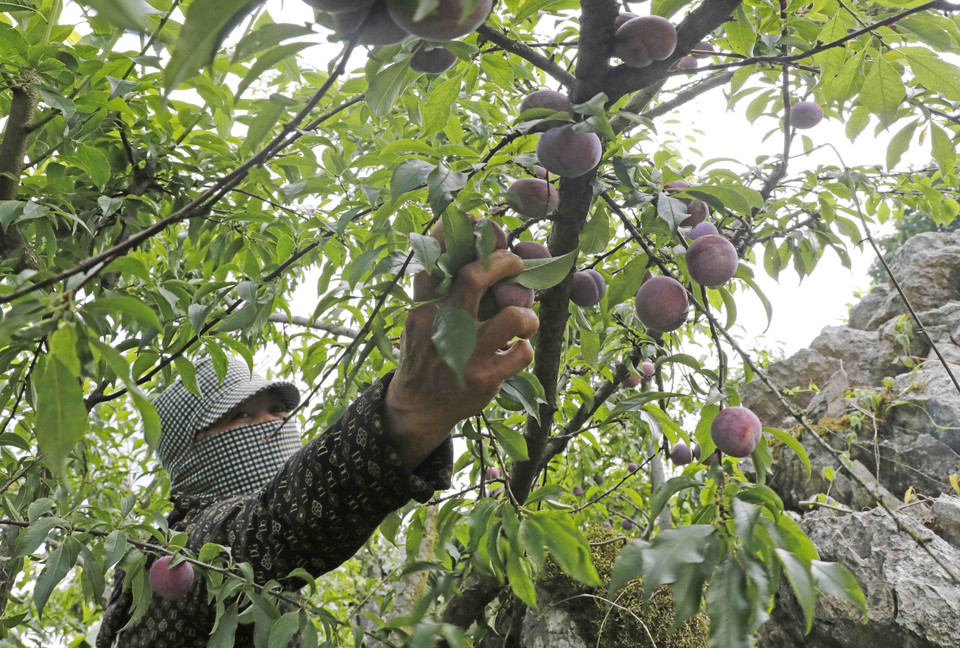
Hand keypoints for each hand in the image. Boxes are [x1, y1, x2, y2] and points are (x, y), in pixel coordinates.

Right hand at [384, 248, 538, 469]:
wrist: (419, 405)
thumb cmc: (428, 351)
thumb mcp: (423, 318)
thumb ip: (444, 287)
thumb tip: (478, 242)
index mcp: (425, 308)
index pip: (434, 261)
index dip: (455, 234)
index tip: (477, 220)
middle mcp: (442, 326)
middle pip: (475, 276)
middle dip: (504, 261)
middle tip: (516, 264)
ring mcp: (465, 354)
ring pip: (514, 316)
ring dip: (526, 313)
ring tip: (522, 321)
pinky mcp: (485, 378)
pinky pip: (523, 352)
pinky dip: (524, 348)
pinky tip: (514, 351)